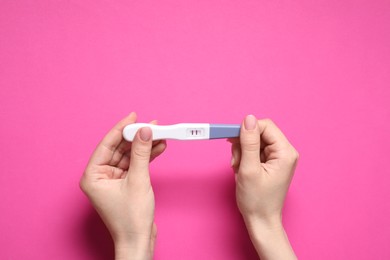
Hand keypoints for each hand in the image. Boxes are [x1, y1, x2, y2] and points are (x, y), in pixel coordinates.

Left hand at [80, 112, 166, 259]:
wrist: (139, 241)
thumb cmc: (131, 218)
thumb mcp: (138, 180)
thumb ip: (141, 153)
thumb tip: (145, 131)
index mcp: (93, 176)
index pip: (107, 145)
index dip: (121, 128)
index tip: (133, 116)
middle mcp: (100, 177)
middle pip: (119, 149)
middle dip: (136, 137)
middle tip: (151, 126)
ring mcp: (113, 181)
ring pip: (129, 156)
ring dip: (144, 147)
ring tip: (160, 135)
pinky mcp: (125, 185)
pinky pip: (135, 165)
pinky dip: (146, 158)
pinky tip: (158, 148)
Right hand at [230, 115, 297, 259]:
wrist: (260, 220)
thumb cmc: (257, 200)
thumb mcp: (249, 169)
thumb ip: (248, 142)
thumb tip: (248, 119)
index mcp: (285, 152)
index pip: (265, 126)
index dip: (246, 129)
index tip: (230, 138)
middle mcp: (284, 152)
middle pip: (259, 132)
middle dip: (243, 144)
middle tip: (236, 160)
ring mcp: (278, 157)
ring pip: (254, 141)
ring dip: (242, 152)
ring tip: (239, 168)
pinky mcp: (270, 162)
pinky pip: (254, 150)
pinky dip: (244, 158)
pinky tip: (242, 169)